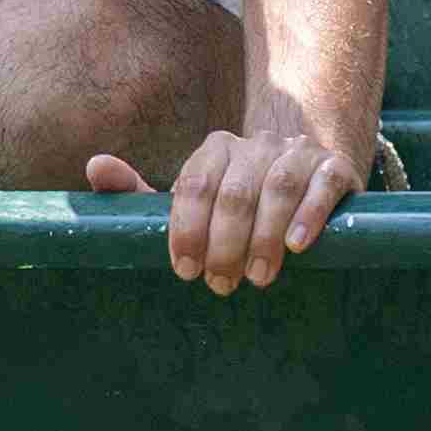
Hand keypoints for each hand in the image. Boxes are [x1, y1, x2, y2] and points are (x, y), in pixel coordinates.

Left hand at [88, 121, 364, 293]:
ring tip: (258, 278)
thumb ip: (139, 193)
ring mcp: (298, 153)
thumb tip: (95, 167)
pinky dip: (310, 213)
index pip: (195, 184)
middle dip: (225, 242)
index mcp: (215, 150)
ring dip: (265, 235)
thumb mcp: (188, 202)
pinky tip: (297, 245)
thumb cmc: (236, 204)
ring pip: (279, 186)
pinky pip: (324, 183)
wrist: (305, 180)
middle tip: (221, 285)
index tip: (184, 269)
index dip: (187, 228)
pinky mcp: (335, 167)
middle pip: (236, 190)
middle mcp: (256, 145)